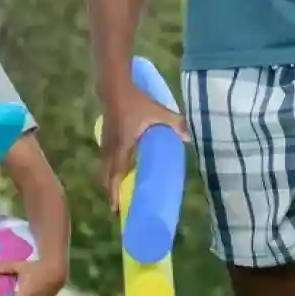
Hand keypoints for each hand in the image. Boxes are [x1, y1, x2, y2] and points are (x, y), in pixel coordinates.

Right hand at [99, 84, 185, 212]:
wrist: (114, 85)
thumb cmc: (135, 100)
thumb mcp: (157, 111)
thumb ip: (175, 123)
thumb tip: (190, 138)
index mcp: (121, 147)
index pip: (115, 175)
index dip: (114, 192)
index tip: (115, 209)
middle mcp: (110, 148)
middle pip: (106, 176)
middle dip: (110, 191)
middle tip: (118, 205)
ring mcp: (105, 142)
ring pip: (104, 167)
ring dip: (109, 180)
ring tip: (118, 190)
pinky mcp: (105, 137)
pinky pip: (105, 159)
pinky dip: (110, 169)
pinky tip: (119, 169)